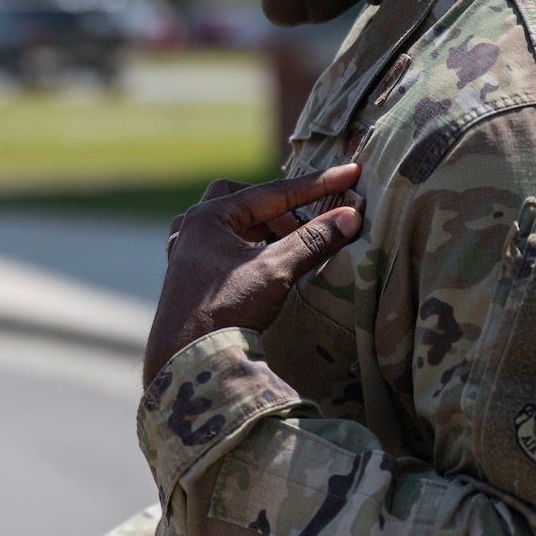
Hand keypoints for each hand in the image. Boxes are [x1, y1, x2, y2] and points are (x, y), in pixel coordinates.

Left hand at [145, 165, 362, 384]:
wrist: (186, 360)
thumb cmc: (225, 311)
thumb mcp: (275, 272)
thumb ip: (312, 241)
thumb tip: (350, 216)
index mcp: (208, 217)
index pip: (272, 192)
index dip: (316, 186)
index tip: (349, 174)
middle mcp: (191, 228)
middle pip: (243, 199)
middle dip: (279, 205)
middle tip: (305, 222)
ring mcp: (185, 252)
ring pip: (230, 223)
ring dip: (261, 226)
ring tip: (287, 243)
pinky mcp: (187, 276)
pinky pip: (220, 245)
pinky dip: (246, 245)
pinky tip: (260, 263)